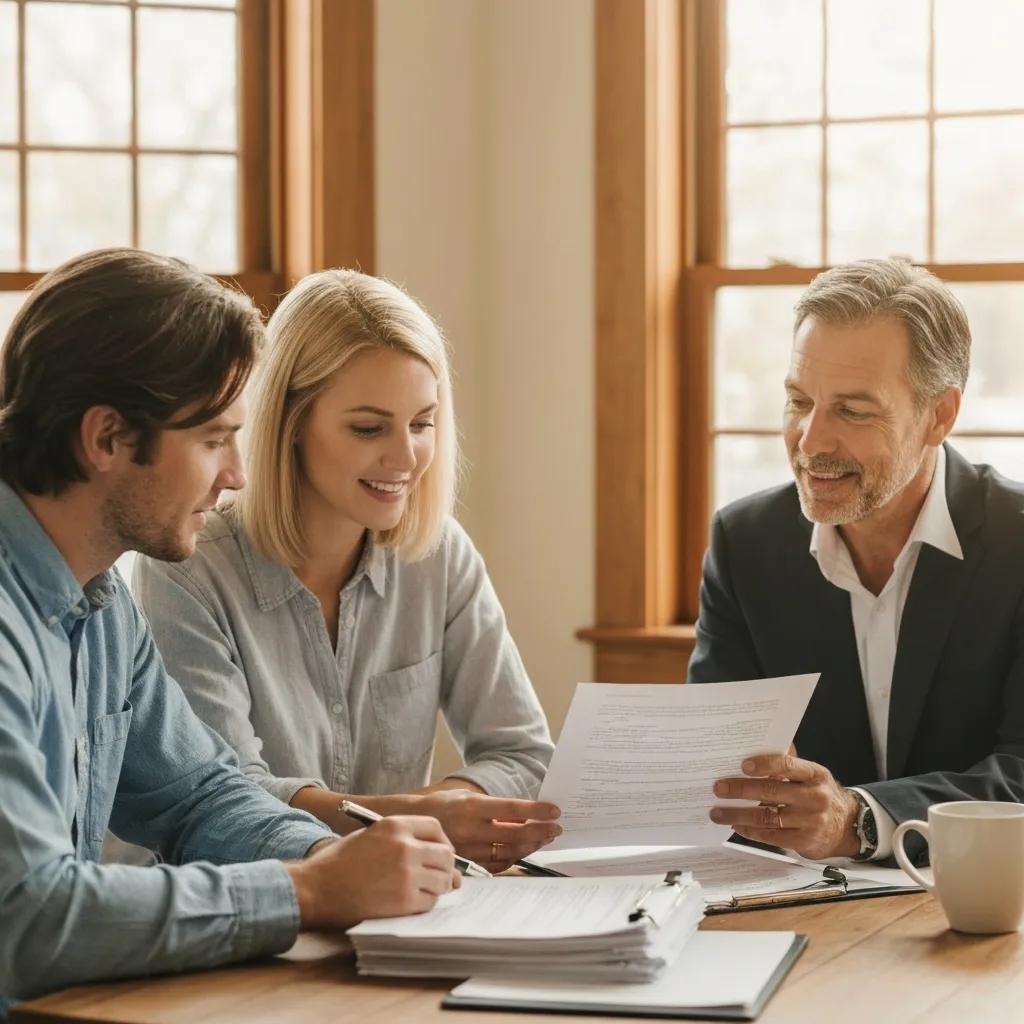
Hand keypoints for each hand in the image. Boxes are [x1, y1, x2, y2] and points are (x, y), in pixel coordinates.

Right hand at [287, 815, 458, 929]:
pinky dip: (426, 903)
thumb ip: (402, 841)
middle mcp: (405, 846)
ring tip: (421, 890)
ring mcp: (407, 874)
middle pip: (446, 854)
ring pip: (442, 880)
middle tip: (436, 876)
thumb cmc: (338, 863)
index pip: (436, 827)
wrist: (315, 888)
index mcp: (395, 825)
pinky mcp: (404, 900)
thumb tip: (434, 854)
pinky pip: (430, 901)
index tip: (439, 852)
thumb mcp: (370, 836)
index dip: (441, 841)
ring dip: (437, 887)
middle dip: (444, 866)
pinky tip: (411, 902)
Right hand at [390, 789, 561, 871]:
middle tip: (556, 829)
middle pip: (514, 834)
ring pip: (508, 851)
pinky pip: (496, 865)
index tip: (554, 811)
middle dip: (540, 831)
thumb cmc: (442, 806)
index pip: (511, 809)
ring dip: (530, 845)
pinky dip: (513, 858)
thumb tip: (524, 813)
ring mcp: (468, 849)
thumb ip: (492, 806)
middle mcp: (470, 829)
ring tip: (544, 838)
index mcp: (471, 806)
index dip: (536, 811)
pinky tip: (523, 851)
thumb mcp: (464, 797)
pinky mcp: (465, 865)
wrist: (411, 825)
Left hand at [708, 753, 859, 859]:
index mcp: (815, 775)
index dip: (764, 765)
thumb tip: (757, 742)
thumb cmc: (818, 794)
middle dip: (740, 789)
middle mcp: (815, 797)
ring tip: (717, 812)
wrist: (846, 827)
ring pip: (767, 816)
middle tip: (719, 788)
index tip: (742, 765)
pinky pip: (771, 836)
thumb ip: (788, 763)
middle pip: (771, 791)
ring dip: (738, 814)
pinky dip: (749, 831)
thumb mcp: (811, 775)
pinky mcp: (804, 841)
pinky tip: (736, 825)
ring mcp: (811, 821)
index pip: (787, 766)